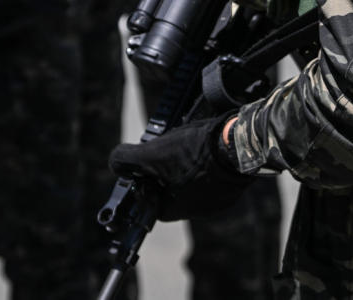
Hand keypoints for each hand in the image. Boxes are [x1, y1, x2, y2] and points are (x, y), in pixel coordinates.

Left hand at [109, 114, 252, 221]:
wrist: (238, 142)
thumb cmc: (193, 153)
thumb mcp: (151, 154)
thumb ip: (127, 160)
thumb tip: (115, 162)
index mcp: (180, 209)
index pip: (154, 206)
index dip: (147, 187)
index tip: (148, 170)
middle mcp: (201, 210)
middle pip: (176, 195)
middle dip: (169, 176)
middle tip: (168, 154)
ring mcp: (221, 199)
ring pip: (197, 185)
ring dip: (190, 169)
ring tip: (188, 147)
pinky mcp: (236, 184)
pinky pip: (216, 177)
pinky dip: (209, 164)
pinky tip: (207, 148)